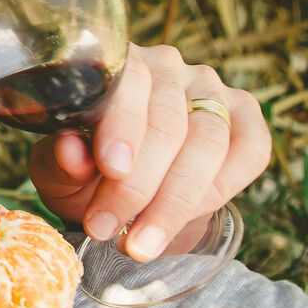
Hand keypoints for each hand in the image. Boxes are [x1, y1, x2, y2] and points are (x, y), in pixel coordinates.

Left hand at [28, 44, 270, 259]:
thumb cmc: (84, 170)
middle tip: (107, 229)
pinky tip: (180, 222)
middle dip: (138, 186)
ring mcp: (212, 90)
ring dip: (175, 201)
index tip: (112, 170)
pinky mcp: (245, 118)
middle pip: (168, 122)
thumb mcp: (57, 170)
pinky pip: (250, 152)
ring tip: (139, 243)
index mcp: (117, 64)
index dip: (123, 127)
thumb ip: (59, 161)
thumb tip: (70, 151)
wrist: (122, 191)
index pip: (128, 83)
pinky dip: (218, 192)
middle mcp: (168, 67)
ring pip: (209, 140)